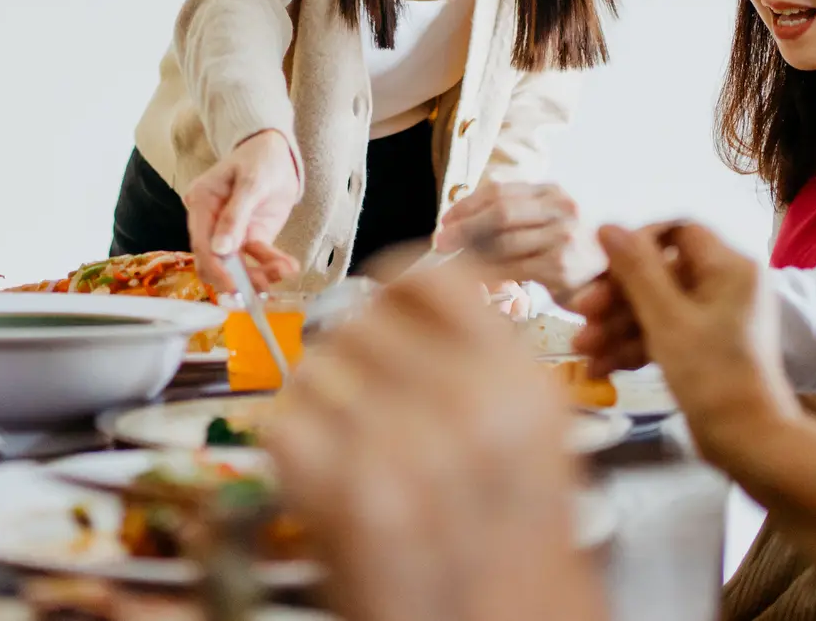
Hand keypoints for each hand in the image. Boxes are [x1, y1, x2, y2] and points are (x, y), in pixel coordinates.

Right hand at [184, 129, 301, 290]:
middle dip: (239, 278)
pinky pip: (258, 258)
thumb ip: (235, 215)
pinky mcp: (251, 237)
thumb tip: (219, 249)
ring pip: (238, 266)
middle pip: (216, 262)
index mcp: (201, 203)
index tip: (233, 286)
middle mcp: (210, 222)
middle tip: (263, 287)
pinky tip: (289, 266)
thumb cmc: (260, 158)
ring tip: (285, 270)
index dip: (215, 268)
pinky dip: (272, 265)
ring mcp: (231, 233)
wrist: (278, 151)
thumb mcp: (251, 181)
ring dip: (260, 274)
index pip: (201, 244)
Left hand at [267, 262, 608, 620]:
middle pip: (360, 322)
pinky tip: (329, 476)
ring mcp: (401, 447)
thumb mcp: (529, 425)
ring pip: (315, 369)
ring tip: (356, 450)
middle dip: (356, 360)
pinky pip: (286, 420)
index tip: (386, 310)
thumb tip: (403, 285)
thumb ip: (478, 351)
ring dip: (322, 403)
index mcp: (515, 381)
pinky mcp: (343, 493)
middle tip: (375, 407)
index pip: (425, 280)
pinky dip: (294, 443)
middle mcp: (465, 405)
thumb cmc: (509, 536)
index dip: (394, 292)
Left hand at [435, 180, 603, 304]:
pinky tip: (475, 281)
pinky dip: (489, 275)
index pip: (501, 191)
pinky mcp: (562, 267)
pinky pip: (513, 269)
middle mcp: (561, 209)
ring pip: (503, 243)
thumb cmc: (572, 252)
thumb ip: (514, 218)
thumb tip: (459, 226)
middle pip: (500, 212)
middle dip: (464, 228)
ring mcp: (563, 237)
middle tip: (441, 243)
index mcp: (552, 192)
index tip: (445, 221)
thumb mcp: (548, 223)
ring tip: (453, 264)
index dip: (467, 205)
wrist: (613, 279)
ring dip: (471, 255)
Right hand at [596, 222, 795, 464]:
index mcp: (729, 268)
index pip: (678, 232)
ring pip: (655, 307)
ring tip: (583, 349)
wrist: (748, 443)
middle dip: (617, 296)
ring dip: (617, 326)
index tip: (602, 264)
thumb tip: (607, 225)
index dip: (637, 243)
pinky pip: (662, 333)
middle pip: (659, 273)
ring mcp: (713, 319)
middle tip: (581, 313)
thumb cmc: (714, 376)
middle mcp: (724, 287)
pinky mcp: (702, 348)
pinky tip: (600, 367)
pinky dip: (633, 347)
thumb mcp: (668, 320)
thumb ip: (636, 270)